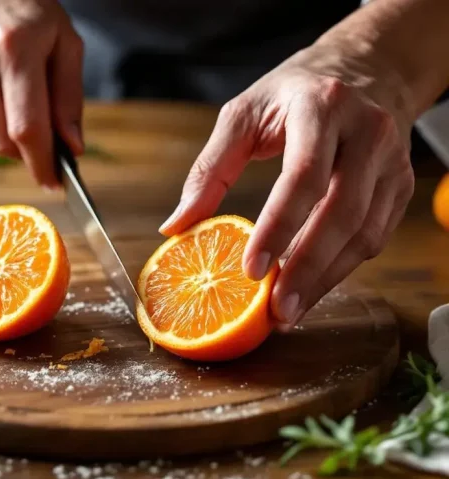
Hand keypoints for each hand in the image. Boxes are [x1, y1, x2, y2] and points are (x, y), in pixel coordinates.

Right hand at [0, 0, 84, 187]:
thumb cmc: (27, 9)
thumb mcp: (64, 41)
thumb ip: (69, 97)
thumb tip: (72, 147)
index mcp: (15, 50)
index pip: (27, 128)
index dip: (42, 163)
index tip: (55, 183)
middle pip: (3, 142)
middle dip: (27, 153)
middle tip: (45, 142)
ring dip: (8, 136)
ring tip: (18, 99)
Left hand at [159, 44, 414, 327]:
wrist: (366, 68)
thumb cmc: (293, 93)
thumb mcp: (242, 114)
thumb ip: (209, 169)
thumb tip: (176, 225)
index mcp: (322, 107)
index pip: (305, 174)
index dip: (279, 226)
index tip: (251, 269)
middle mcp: (366, 132)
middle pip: (342, 211)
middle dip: (308, 267)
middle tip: (276, 309)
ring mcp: (391, 160)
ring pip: (365, 232)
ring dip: (326, 278)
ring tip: (288, 310)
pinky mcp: (400, 184)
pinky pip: (375, 236)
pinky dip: (342, 268)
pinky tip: (311, 288)